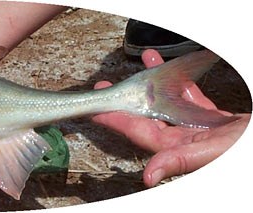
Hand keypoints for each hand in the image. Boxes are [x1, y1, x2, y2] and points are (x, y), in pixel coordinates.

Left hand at [92, 49, 249, 186]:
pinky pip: (189, 96)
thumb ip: (180, 161)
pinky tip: (167, 66)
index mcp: (179, 148)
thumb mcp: (212, 152)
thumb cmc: (243, 148)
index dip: (116, 121)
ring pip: (166, 102)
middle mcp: (183, 138)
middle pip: (146, 116)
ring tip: (139, 65)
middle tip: (105, 87)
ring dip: (151, 83)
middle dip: (125, 100)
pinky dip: (179, 81)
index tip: (96, 110)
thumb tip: (148, 176)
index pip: (139, 132)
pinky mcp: (210, 117)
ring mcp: (196, 127)